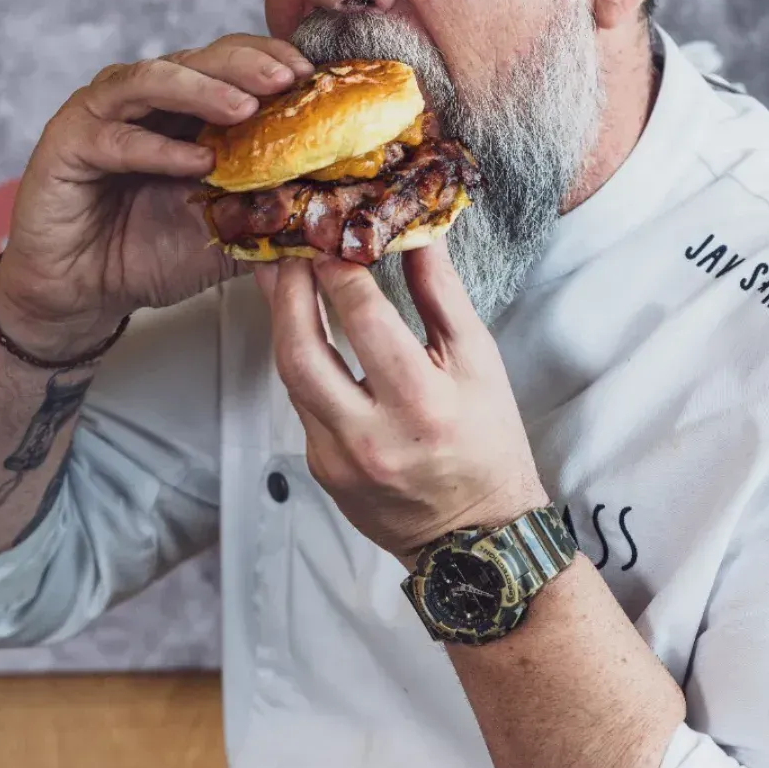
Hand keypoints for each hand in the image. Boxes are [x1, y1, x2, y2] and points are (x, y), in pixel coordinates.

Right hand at [0, 34, 314, 355]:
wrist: (83, 293)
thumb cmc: (150, 253)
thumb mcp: (228, 233)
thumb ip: (272, 212)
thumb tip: (338, 209)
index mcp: (186, 109)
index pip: (233, 63)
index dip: (271, 60)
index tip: (314, 75)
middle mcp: (145, 99)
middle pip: (198, 58)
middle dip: (247, 65)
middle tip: (288, 79)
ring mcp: (103, 114)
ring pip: (154, 79)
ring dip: (204, 90)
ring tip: (245, 109)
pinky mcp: (67, 142)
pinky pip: (117, 136)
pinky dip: (159, 147)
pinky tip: (196, 163)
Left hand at [255, 241, 547, 563]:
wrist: (475, 536)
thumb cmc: (487, 441)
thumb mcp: (480, 363)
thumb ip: (441, 294)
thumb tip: (415, 231)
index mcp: (423, 404)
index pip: (365, 320)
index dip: (338, 270)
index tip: (327, 232)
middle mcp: (372, 437)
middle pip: (302, 352)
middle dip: (286, 292)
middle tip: (284, 248)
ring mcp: (339, 460)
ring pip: (291, 377)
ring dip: (282, 320)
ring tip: (281, 277)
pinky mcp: (322, 470)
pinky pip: (301, 404)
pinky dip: (301, 361)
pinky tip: (302, 329)